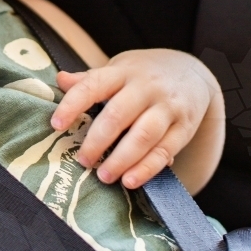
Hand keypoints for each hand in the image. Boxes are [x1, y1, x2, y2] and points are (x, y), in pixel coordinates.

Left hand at [50, 49, 220, 189]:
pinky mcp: (184, 128)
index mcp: (123, 71)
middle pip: (118, 115)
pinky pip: (165, 151)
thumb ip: (90, 79)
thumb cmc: (145, 75)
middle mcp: (146, 87)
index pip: (94, 85)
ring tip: (103, 176)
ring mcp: (167, 107)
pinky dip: (147, 169)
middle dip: (97, 140)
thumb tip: (59, 80)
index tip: (55, 124)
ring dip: (121, 159)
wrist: (194, 73)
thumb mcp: (119, 69)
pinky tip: (130, 181)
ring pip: (143, 135)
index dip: (73, 104)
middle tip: (82, 160)